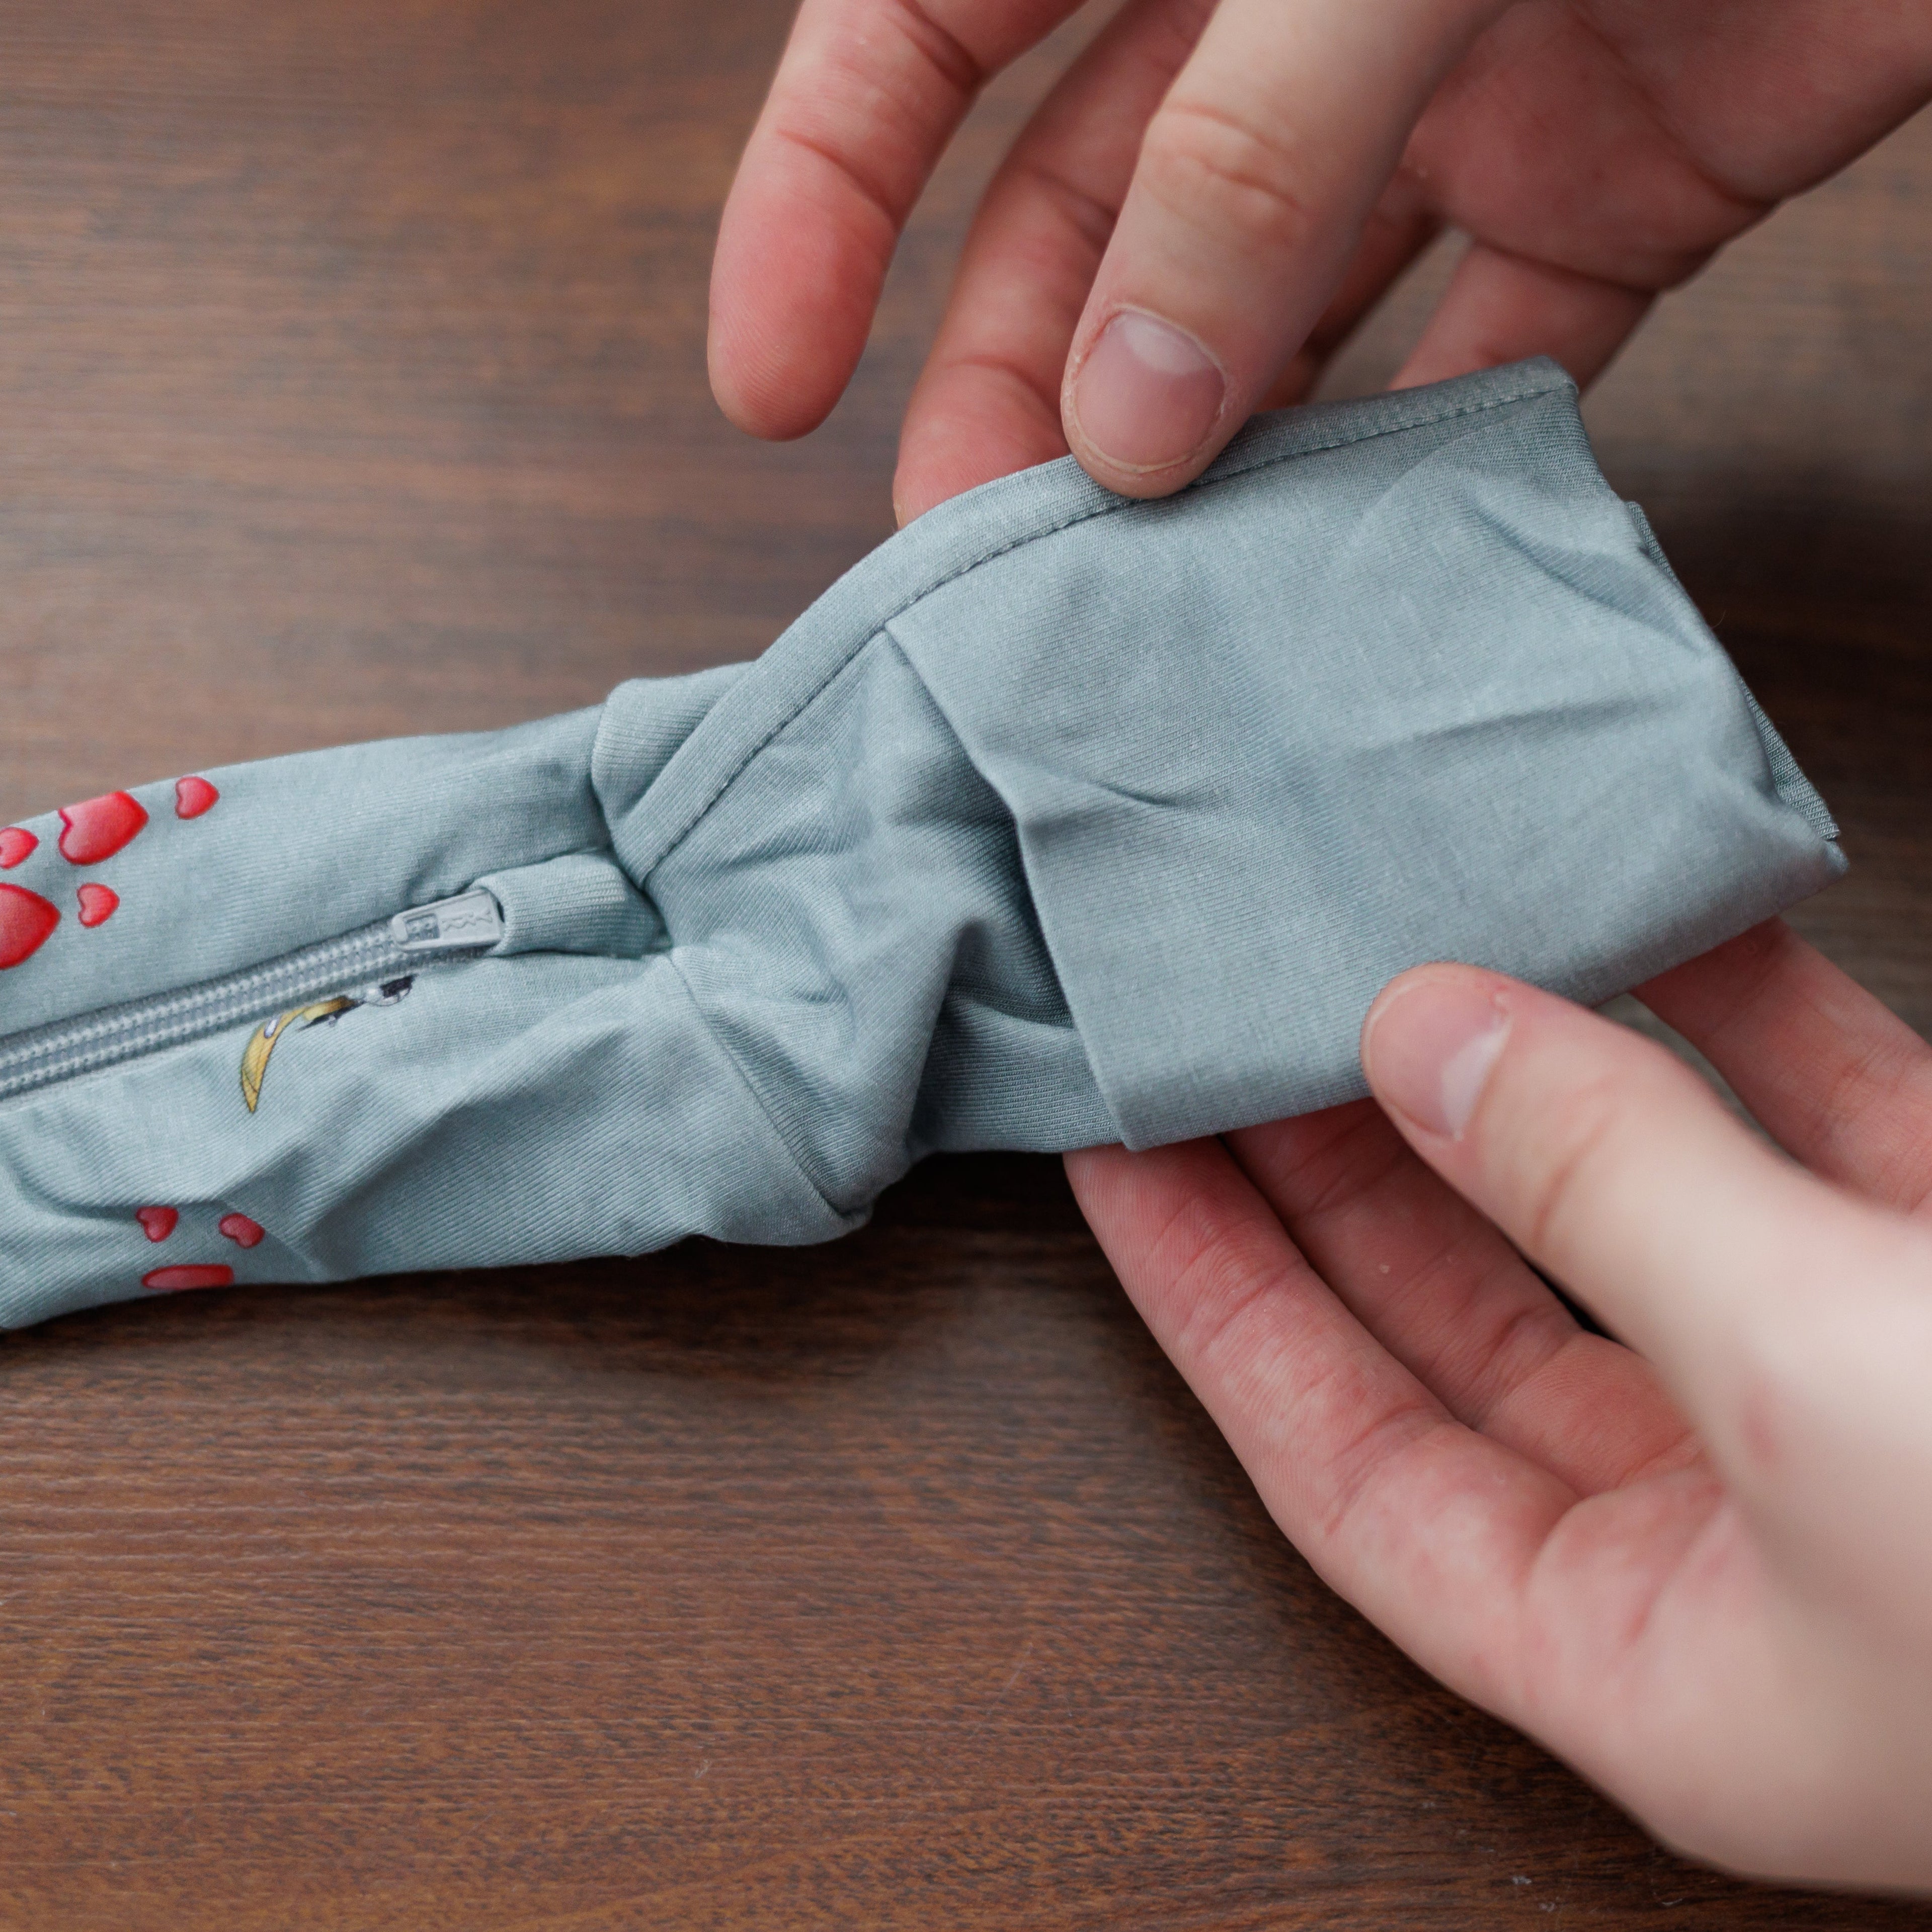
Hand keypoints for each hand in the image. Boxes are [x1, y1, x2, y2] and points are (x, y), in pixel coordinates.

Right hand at [709, 0, 1931, 519]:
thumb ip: (1246, 155)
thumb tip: (1132, 414)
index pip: (919, 35)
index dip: (821, 204)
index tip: (769, 379)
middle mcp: (1284, 7)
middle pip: (1082, 224)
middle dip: (1012, 392)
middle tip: (981, 557)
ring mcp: (1435, 102)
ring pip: (1261, 316)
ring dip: (1200, 459)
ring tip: (1143, 599)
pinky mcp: (1601, 187)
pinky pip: (1476, 352)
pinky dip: (1419, 459)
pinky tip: (1356, 562)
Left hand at [1069, 921, 1931, 1889]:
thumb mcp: (1830, 1388)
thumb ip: (1609, 1197)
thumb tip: (1424, 1033)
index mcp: (1643, 1647)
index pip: (1331, 1453)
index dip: (1204, 1298)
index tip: (1104, 1152)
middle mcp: (1729, 1528)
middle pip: (1453, 1313)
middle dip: (1333, 1156)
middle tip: (1210, 1006)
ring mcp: (1854, 1388)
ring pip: (1619, 1200)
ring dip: (1514, 1062)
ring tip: (1374, 920)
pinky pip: (1799, 1123)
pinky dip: (1722, 1010)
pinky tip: (1628, 897)